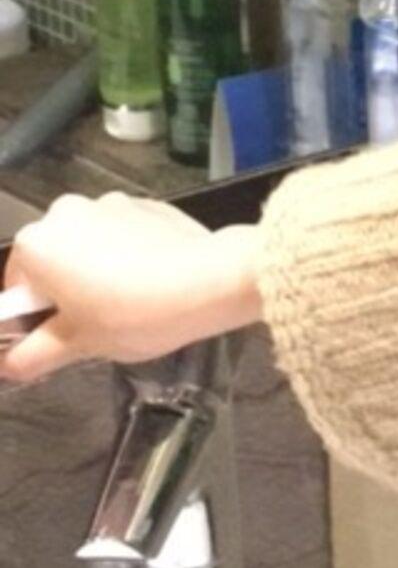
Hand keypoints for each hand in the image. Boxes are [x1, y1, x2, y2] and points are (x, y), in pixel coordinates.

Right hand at [0, 198, 262, 381]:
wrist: (208, 281)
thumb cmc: (132, 315)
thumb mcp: (80, 344)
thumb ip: (35, 354)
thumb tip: (10, 365)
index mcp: (35, 245)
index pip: (17, 287)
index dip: (36, 316)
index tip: (63, 335)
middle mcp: (63, 212)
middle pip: (53, 259)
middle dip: (68, 289)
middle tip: (98, 323)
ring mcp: (107, 202)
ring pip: (90, 244)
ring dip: (99, 268)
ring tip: (132, 301)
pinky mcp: (145, 203)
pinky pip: (125, 233)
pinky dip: (130, 252)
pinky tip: (154, 278)